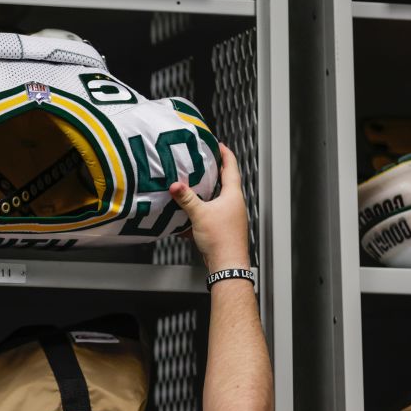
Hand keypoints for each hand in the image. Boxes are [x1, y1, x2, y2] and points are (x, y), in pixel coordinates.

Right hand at [168, 142, 250, 271]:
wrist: (227, 265)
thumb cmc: (221, 240)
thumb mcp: (200, 214)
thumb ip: (186, 199)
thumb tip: (175, 185)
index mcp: (233, 196)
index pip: (231, 168)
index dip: (225, 154)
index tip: (218, 145)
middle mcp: (234, 204)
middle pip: (226, 181)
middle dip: (214, 171)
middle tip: (204, 161)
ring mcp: (230, 216)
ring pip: (218, 198)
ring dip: (207, 191)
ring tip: (194, 185)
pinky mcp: (223, 227)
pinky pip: (211, 213)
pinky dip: (201, 210)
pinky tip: (189, 215)